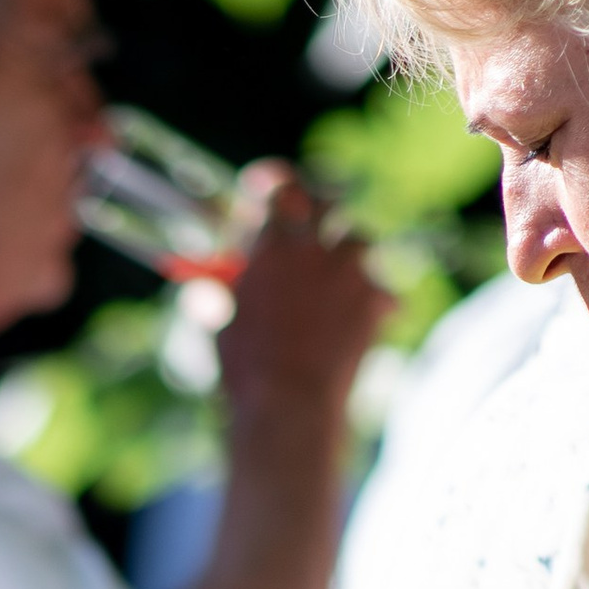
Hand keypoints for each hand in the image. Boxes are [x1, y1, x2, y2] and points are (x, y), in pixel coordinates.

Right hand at [217, 174, 385, 419]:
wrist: (292, 406)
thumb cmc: (247, 371)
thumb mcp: (220, 328)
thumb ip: (217, 297)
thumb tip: (205, 289)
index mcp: (273, 246)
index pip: (280, 188)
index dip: (272, 182)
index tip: (263, 186)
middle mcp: (316, 250)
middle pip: (328, 200)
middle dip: (318, 204)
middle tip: (312, 215)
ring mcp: (351, 274)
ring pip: (360, 239)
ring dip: (348, 251)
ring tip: (337, 272)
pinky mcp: (376, 304)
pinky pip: (384, 289)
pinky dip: (374, 299)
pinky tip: (363, 316)